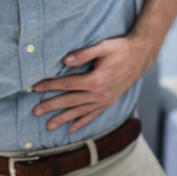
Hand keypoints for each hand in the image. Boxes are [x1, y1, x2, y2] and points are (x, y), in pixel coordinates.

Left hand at [31, 35, 157, 133]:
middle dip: (51, 106)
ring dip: (63, 119)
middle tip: (35, 111)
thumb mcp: (102, 46)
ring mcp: (105, 99)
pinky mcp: (109, 101)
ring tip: (48, 126)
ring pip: (80, 112)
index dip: (50, 85)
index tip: (35, 87)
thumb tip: (65, 60)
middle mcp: (99, 94)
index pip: (67, 84)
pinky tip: (72, 128)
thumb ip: (83, 54)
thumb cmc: (121, 48)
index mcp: (96, 80)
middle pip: (70, 101)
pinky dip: (82, 122)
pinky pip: (93, 115)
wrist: (141, 55)